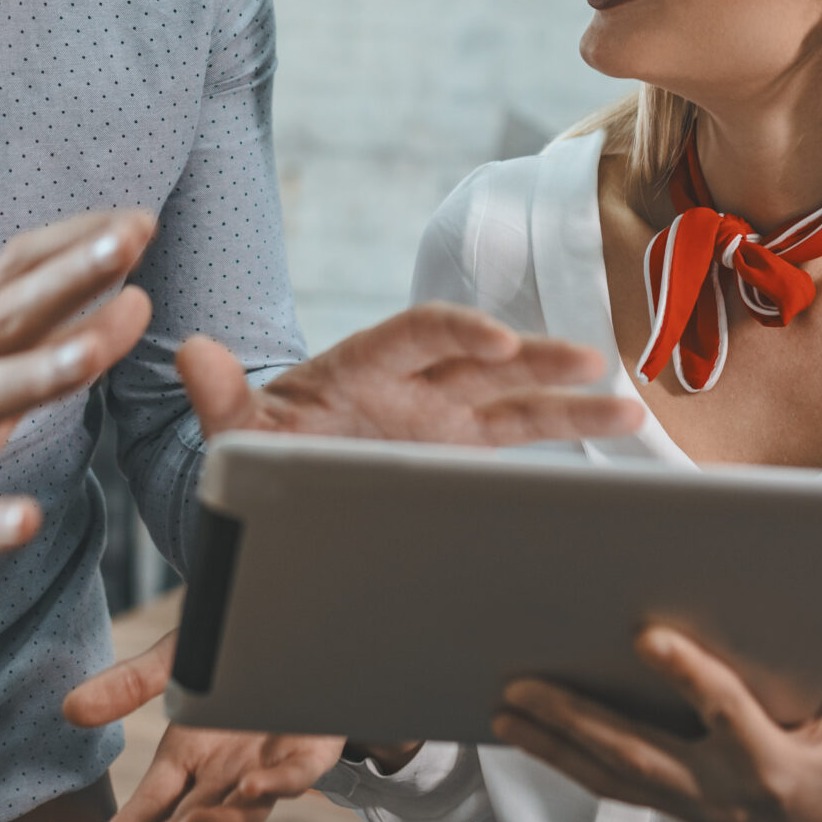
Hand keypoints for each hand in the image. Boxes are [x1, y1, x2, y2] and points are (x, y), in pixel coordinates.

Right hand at [0, 209, 156, 599]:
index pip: (13, 272)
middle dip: (66, 277)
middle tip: (129, 243)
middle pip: (3, 317)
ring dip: (33, 373)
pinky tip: (26, 523)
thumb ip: (45, 341)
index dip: (73, 244)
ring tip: (92, 355)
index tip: (139, 221)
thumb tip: (130, 298)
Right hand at [63, 629, 344, 821]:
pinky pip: (294, 778)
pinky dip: (276, 787)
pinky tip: (251, 787)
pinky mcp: (309, 751)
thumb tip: (70, 709)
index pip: (152, 802)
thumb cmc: (232, 649)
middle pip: (191, 819)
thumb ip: (129, 686)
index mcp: (191, 756)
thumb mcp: (175, 662)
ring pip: (242, 814)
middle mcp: (226, 772)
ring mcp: (266, 767)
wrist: (293, 625)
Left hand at [176, 304, 646, 446]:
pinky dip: (570, 429)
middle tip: (587, 360)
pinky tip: (622, 425)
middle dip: (536, 357)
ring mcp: (444, 417)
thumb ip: (221, 397)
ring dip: (571, 395)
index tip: (498, 341)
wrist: (273, 490)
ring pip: (517, 396)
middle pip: (483, 359)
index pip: (417, 333)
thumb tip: (192, 351)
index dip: (459, 330)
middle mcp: (413, 384)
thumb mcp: (238, 431)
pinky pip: (524, 436)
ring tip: (629, 403)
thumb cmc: (258, 450)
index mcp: (362, 366)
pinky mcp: (464, 453)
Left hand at [490, 628, 821, 821]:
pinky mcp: (680, 809)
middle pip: (637, 755)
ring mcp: (696, 808)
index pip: (724, 712)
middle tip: (521, 684)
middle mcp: (724, 792)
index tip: (645, 634)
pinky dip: (566, 760)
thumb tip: (773, 621)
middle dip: (574, 719)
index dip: (686, 674)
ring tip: (504, 711)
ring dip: (552, 745)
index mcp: (774, 763)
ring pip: (613, 777)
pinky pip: (614, 786)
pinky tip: (529, 737)